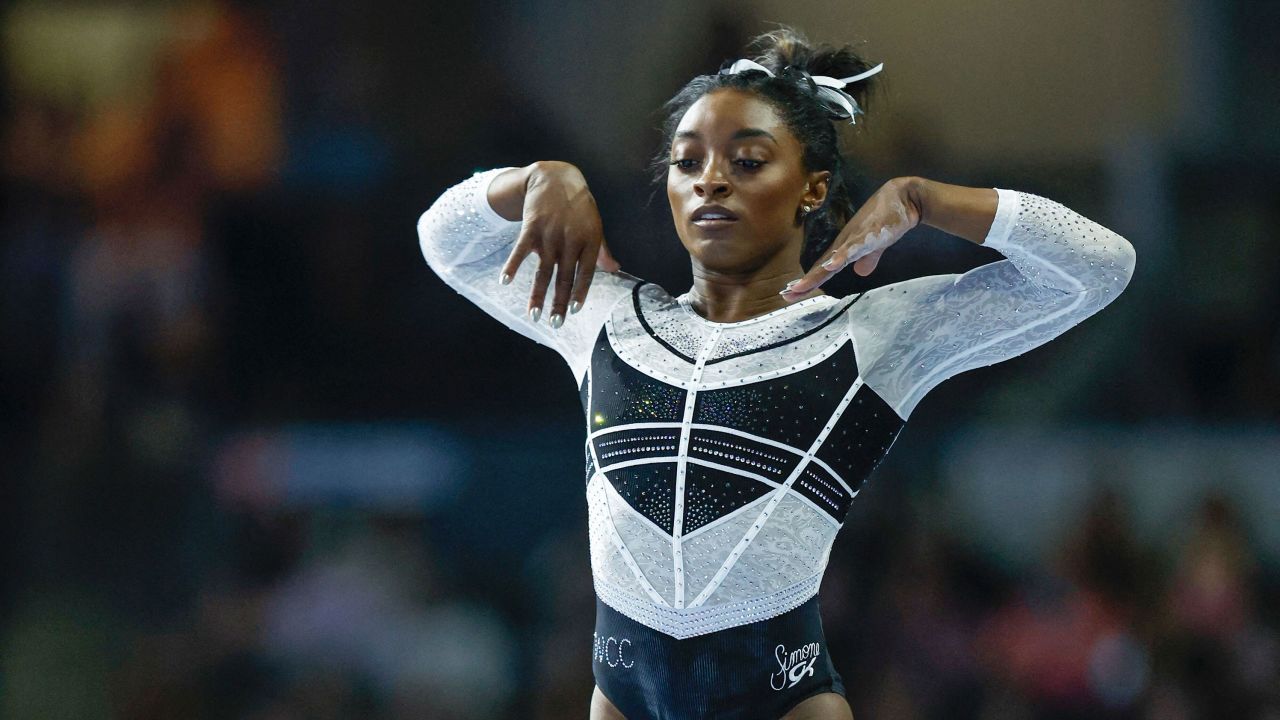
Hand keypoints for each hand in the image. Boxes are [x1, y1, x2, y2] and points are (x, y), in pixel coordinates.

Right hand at [497, 161, 621, 324]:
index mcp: (589, 240)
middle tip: (555, 324)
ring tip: (534, 315)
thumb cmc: (578, 205)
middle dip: (559, 302)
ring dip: (537, 294)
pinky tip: (505, 282)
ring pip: (543, 270)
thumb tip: (615, 269)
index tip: (575, 311)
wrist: (555, 177)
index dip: (581, 292)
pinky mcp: (531, 226)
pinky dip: (512, 266)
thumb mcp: (595, 224)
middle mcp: (570, 239)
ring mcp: (550, 233)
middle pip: (565, 276)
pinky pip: (520, 250)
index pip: (587, 272)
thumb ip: (602, 250)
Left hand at [782, 177, 920, 296]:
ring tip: (800, 286)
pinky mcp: (868, 234)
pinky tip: (831, 265)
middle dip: (805, 282)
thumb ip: (868, 259)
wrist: (903, 198)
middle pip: (821, 267)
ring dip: (817, 273)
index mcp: (844, 248)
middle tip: (786, 295)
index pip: (822, 269)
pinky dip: (842, 256)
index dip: (808, 282)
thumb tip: (861, 272)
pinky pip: (853, 248)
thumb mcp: (876, 245)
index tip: (791, 294)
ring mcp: (854, 238)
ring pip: (832, 259)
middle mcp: (844, 244)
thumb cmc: (887, 219)